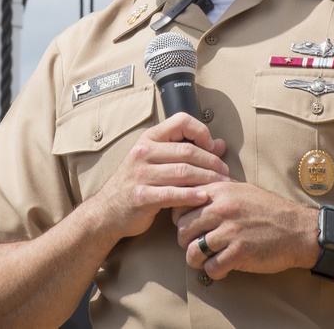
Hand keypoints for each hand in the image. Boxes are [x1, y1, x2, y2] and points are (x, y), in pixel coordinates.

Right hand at [88, 113, 228, 242]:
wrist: (107, 210)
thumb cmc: (136, 183)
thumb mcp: (155, 160)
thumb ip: (185, 151)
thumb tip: (220, 144)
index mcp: (148, 139)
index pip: (180, 121)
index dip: (201, 131)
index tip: (213, 147)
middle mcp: (143, 152)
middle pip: (187, 151)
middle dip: (212, 161)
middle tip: (226, 172)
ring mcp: (140, 174)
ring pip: (184, 172)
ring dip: (208, 179)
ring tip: (222, 186)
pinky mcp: (142, 196)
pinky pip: (172, 194)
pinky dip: (192, 196)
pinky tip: (204, 198)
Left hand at [172, 182, 317, 278]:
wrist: (298, 230)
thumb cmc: (268, 210)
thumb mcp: (241, 189)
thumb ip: (216, 191)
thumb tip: (191, 195)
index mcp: (219, 191)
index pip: (180, 205)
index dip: (180, 219)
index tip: (189, 227)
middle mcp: (222, 209)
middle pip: (183, 230)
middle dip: (185, 241)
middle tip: (194, 246)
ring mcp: (230, 231)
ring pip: (192, 251)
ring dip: (195, 260)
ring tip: (204, 260)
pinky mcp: (240, 252)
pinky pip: (211, 267)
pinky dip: (213, 271)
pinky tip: (221, 268)